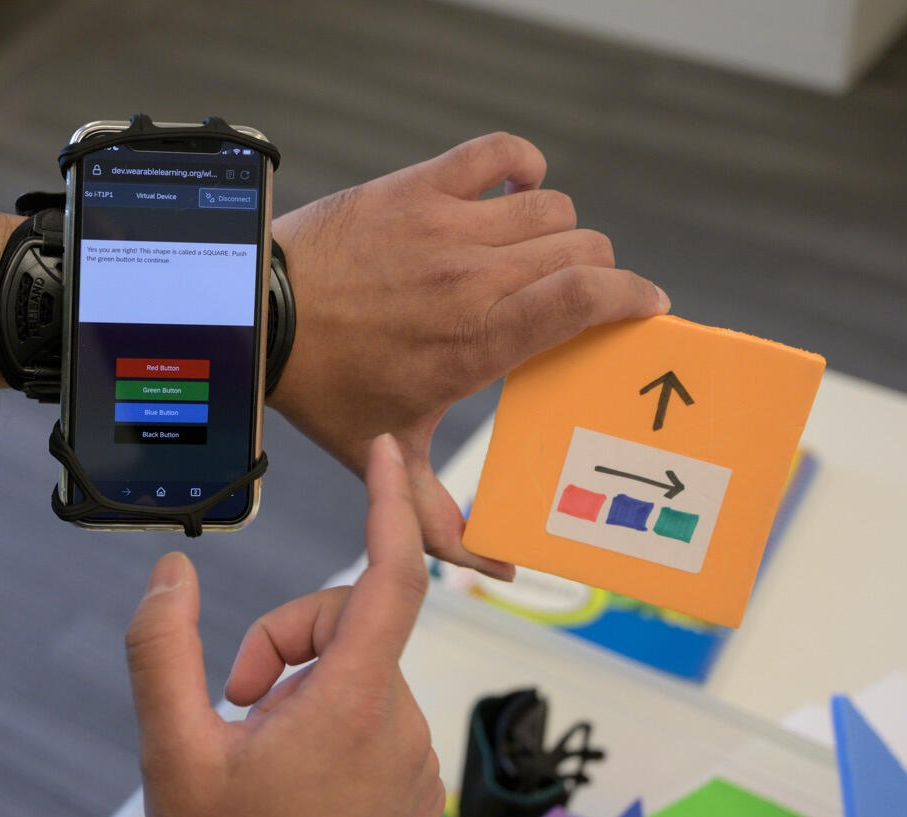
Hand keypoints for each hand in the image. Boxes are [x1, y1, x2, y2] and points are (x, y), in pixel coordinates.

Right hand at [126, 435, 441, 816]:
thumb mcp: (174, 756)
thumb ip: (161, 652)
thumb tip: (171, 572)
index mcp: (352, 707)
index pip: (390, 577)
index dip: (392, 503)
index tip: (392, 450)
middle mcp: (400, 725)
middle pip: (350, 624)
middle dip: (285, 642)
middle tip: (234, 704)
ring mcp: (413, 758)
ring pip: (357, 668)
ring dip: (301, 685)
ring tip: (258, 748)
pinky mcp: (413, 783)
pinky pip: (373, 710)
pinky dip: (328, 714)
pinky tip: (290, 771)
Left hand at [270, 132, 669, 578]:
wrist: (259, 321)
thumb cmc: (327, 390)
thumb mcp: (388, 457)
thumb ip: (442, 519)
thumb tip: (499, 571)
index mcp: (482, 340)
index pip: (591, 297)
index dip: (635, 296)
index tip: (647, 307)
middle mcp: (476, 276)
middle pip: (582, 248)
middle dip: (598, 272)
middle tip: (580, 294)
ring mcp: (447, 224)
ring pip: (550, 205)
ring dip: (559, 229)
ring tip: (538, 255)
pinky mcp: (418, 187)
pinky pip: (497, 154)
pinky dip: (520, 164)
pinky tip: (514, 188)